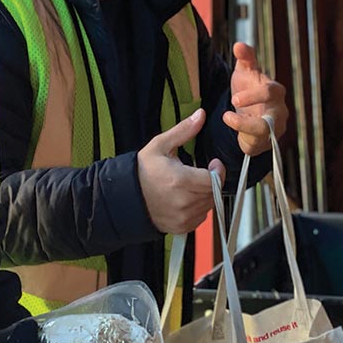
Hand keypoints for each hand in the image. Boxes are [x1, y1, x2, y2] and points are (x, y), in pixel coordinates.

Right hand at [137, 109, 226, 234]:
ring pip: (209, 205)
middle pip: (214, 192)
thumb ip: (184, 131)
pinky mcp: (182, 226)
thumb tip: (200, 115)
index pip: (215, 179)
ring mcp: (183, 217)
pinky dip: (198, 207)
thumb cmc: (141, 172)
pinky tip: (185, 198)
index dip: (217, 170)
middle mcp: (184, 202)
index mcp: (181, 180)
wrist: (125, 197)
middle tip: (198, 173)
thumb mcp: (160, 146)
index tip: (213, 164)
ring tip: (189, 185)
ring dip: (205, 194)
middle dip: (211, 181)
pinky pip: (201, 217)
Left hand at [222, 42, 288, 155]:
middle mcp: (279, 112)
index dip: (254, 95)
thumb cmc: (250, 88)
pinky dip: (243, 140)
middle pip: (273, 118)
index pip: (271, 92)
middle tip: (229, 113)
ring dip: (245, 130)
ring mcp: (274, 129)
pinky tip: (235, 135)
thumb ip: (245, 58)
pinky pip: (255, 145)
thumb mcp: (246, 72)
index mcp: (275, 92)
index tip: (234, 99)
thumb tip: (239, 45)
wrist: (249, 111)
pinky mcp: (264, 144)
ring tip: (228, 120)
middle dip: (251, 118)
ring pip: (264, 134)